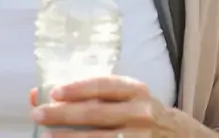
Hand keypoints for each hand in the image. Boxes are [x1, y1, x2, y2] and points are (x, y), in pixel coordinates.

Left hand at [30, 76, 175, 136]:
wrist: (180, 137)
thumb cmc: (146, 114)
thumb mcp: (133, 97)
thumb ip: (102, 95)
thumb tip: (55, 94)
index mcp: (136, 91)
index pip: (103, 85)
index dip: (77, 88)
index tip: (54, 92)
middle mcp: (139, 113)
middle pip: (94, 114)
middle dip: (61, 114)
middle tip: (37, 115)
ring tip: (46, 136)